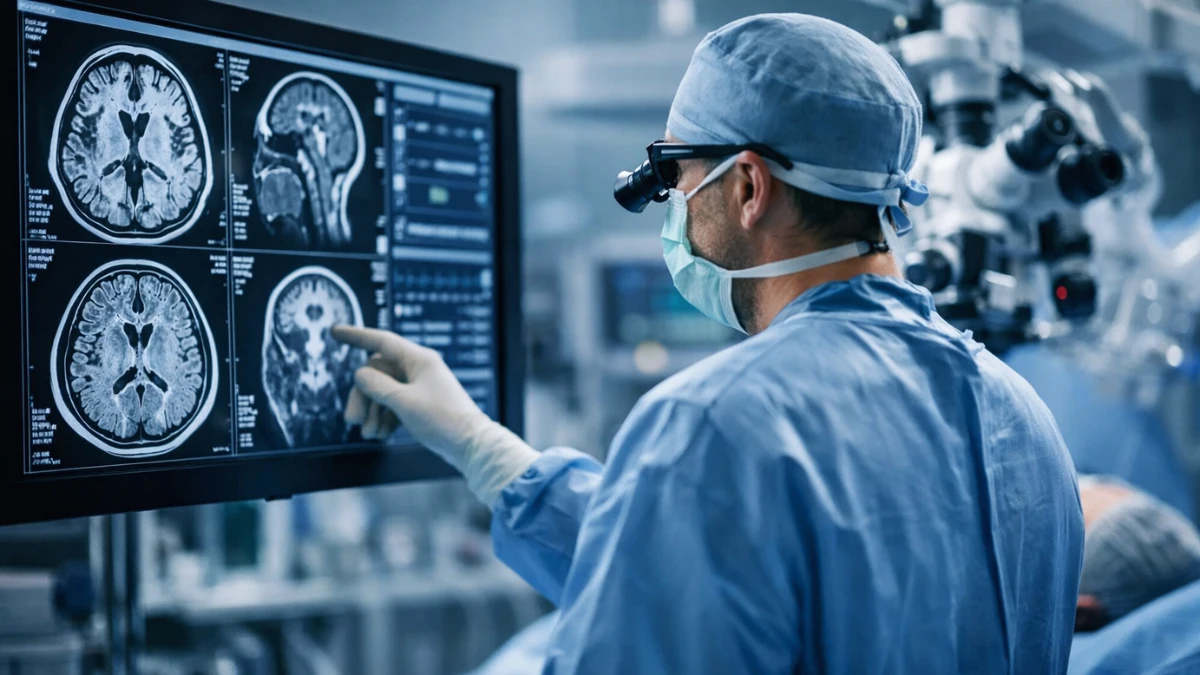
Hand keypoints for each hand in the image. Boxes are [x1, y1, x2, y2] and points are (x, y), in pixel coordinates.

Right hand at [332, 325, 537, 504]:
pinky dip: (384, 418)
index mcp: (419, 360)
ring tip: (371, 434)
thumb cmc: (444, 421)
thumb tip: (359, 374)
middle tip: (353, 420)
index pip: (382, 341)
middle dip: (363, 397)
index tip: (336, 332)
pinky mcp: (419, 404)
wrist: (471, 446)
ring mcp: (419, 387)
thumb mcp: (404, 403)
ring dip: (373, 412)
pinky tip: (381, 434)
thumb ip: (378, 386)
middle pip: (377, 374)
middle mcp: (418, 369)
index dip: (357, 336)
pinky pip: (393, 404)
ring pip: (383, 392)